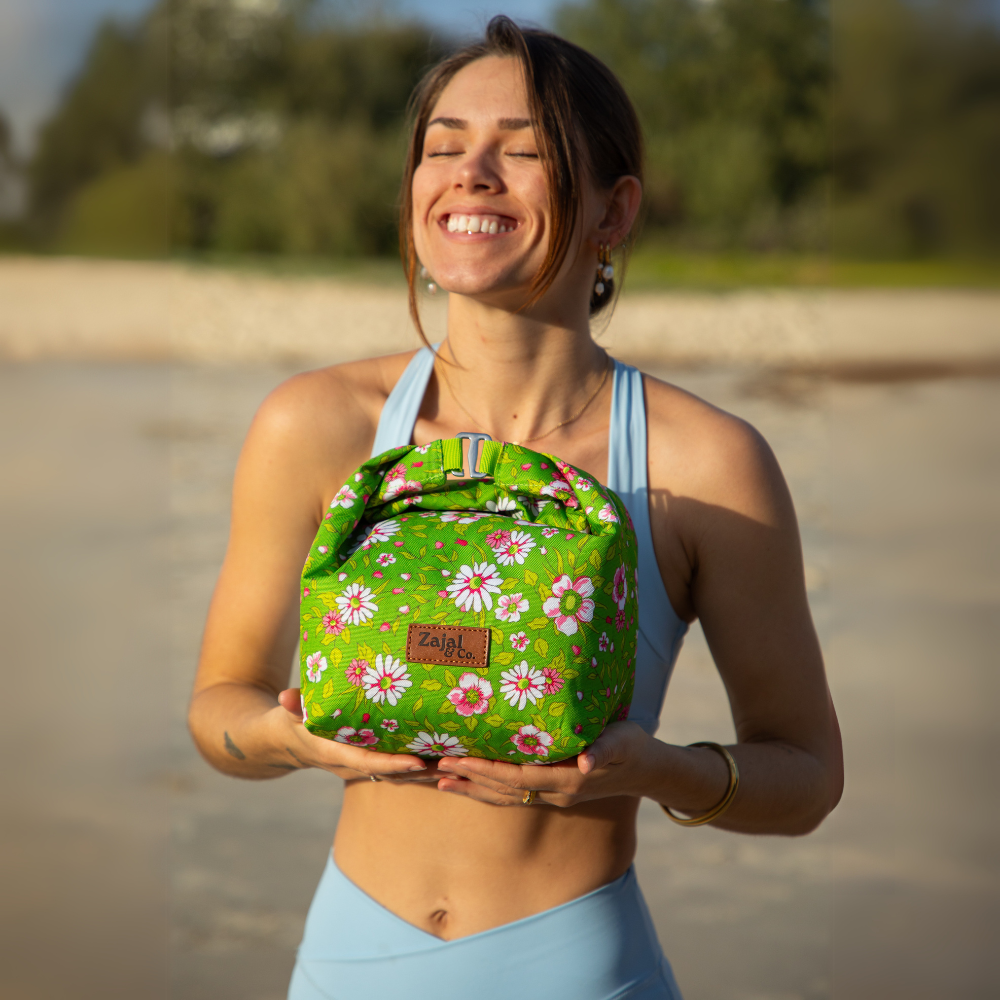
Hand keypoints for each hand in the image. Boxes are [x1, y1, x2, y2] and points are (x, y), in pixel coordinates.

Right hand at [274, 688, 437, 782]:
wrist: (287, 742)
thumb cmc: (291, 721)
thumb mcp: (290, 712)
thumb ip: (294, 705)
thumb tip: (286, 697)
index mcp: (335, 753)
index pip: (367, 763)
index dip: (393, 765)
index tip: (417, 762)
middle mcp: (352, 765)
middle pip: (392, 773)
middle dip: (422, 771)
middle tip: (452, 764)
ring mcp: (363, 767)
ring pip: (400, 775)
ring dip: (429, 772)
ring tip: (460, 764)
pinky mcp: (371, 762)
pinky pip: (399, 768)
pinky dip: (423, 767)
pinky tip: (448, 759)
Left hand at [435, 721, 654, 805]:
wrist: (646, 771)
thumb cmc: (633, 747)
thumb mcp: (624, 739)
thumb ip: (605, 748)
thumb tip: (587, 760)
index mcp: (570, 779)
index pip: (520, 776)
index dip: (488, 770)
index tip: (461, 760)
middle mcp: (557, 793)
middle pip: (505, 789)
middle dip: (471, 778)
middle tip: (438, 766)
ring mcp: (553, 797)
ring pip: (505, 797)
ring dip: (473, 790)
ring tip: (441, 782)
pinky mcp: (552, 793)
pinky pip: (513, 796)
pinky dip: (488, 791)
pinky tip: (468, 785)